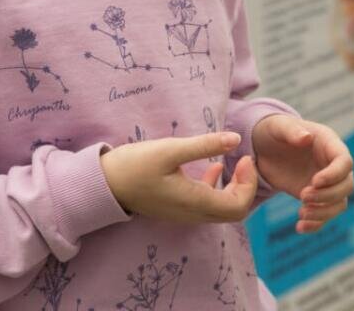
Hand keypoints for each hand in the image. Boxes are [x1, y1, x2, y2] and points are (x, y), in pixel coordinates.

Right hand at [101, 132, 258, 223]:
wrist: (104, 184)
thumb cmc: (134, 165)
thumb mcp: (169, 150)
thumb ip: (204, 145)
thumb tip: (236, 139)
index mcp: (195, 202)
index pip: (239, 206)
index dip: (249, 184)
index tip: (245, 158)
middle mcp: (193, 214)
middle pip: (234, 211)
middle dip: (245, 186)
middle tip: (243, 160)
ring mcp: (184, 213)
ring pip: (221, 208)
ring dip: (233, 187)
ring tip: (233, 162)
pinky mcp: (176, 207)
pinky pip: (207, 204)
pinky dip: (217, 187)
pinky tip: (213, 168)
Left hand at [252, 115, 353, 233]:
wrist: (264, 148)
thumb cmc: (273, 131)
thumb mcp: (278, 127)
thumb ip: (292, 130)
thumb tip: (307, 138)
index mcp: (329, 144)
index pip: (345, 162)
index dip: (334, 174)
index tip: (314, 182)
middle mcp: (332, 164)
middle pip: (347, 185)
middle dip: (328, 195)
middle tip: (303, 196)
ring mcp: (326, 183)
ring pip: (340, 203)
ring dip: (324, 212)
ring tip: (301, 213)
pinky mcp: (317, 198)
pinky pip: (325, 215)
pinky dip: (316, 224)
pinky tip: (300, 227)